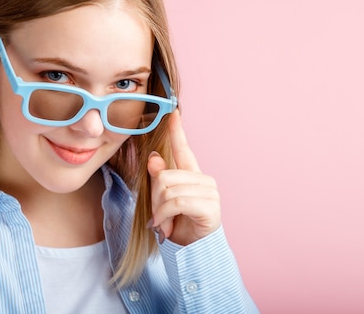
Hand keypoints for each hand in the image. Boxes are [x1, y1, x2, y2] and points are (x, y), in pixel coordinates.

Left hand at [147, 109, 221, 245]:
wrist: (194, 251)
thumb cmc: (180, 223)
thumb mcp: (163, 200)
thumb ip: (159, 179)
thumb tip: (153, 158)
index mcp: (192, 175)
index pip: (183, 149)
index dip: (177, 131)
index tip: (173, 112)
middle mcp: (204, 180)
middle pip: (165, 176)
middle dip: (155, 198)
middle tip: (159, 215)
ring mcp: (209, 193)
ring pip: (168, 190)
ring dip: (159, 211)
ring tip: (164, 222)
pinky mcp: (210, 207)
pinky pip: (177, 202)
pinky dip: (165, 216)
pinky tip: (167, 227)